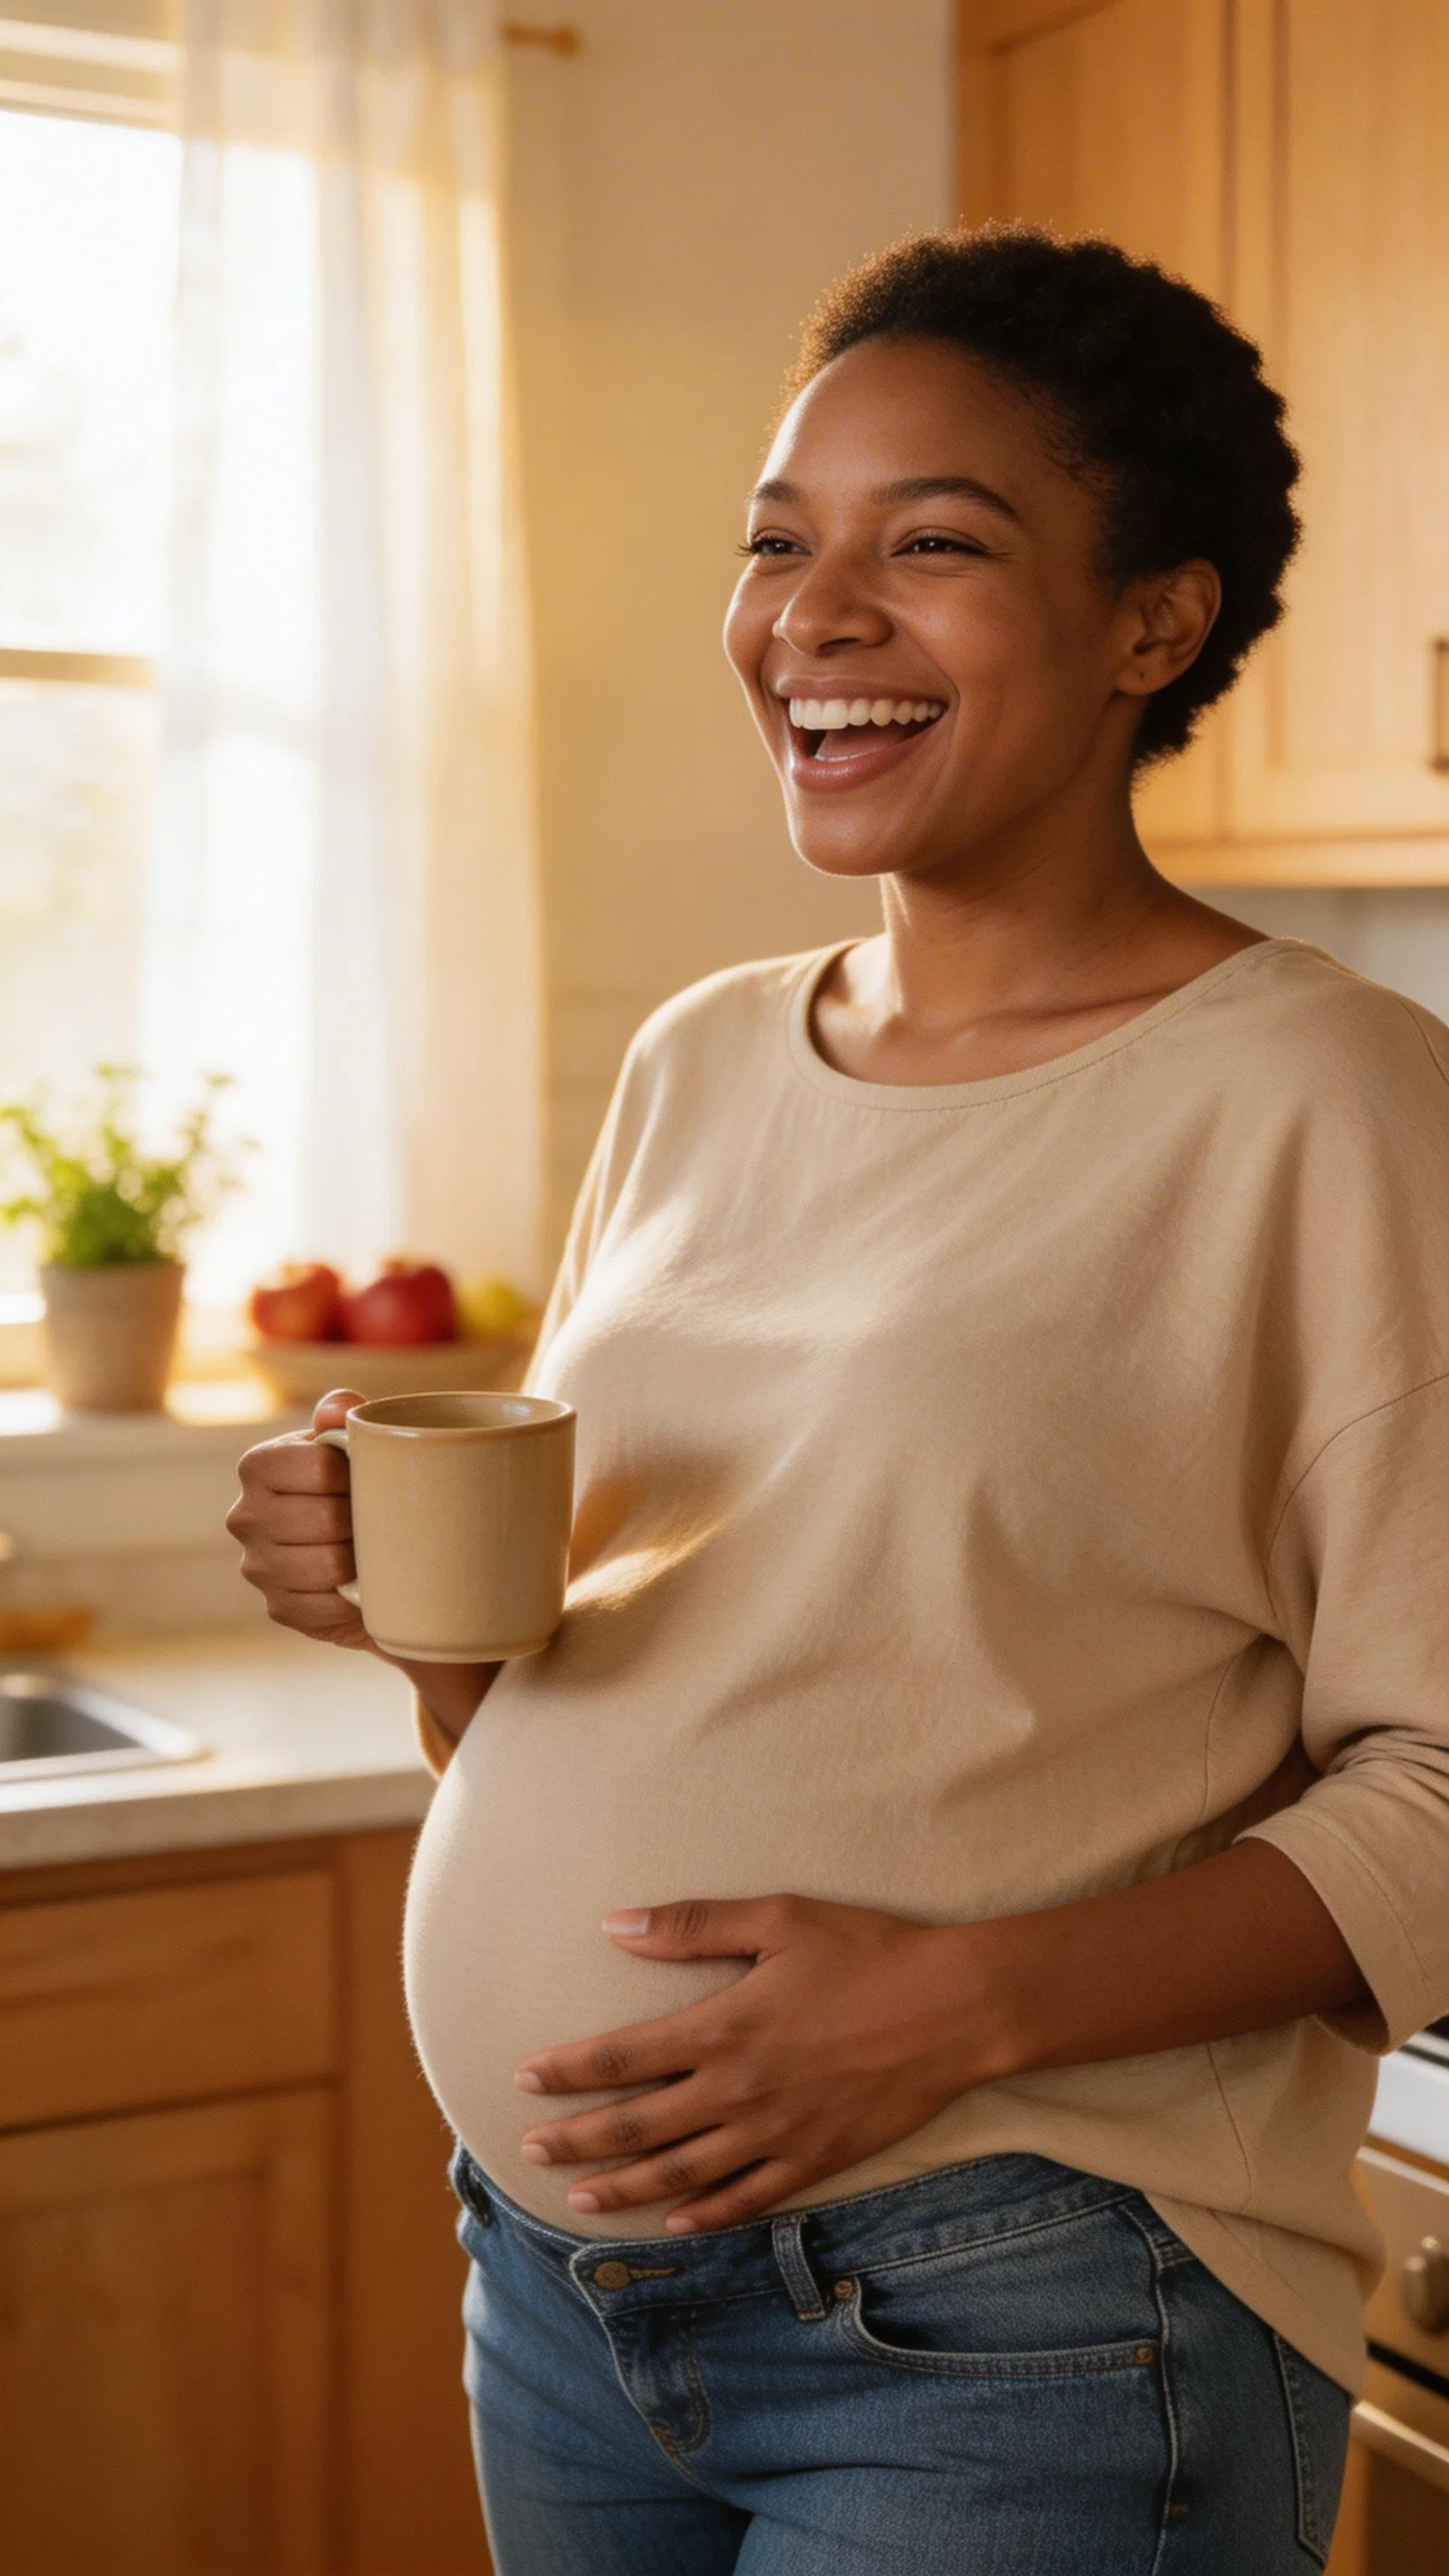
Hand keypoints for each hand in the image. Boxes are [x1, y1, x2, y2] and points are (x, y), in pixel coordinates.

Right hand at [227, 1389, 371, 1650]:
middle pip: (326, 1519)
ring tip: (369, 1548)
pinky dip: (353, 1597)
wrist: (362, 1551)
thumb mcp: (349, 1441)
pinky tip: (358, 1583)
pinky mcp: (278, 1607)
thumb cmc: (354, 1484)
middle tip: (374, 1518)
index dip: (358, 1475)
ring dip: (360, 1559)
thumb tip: (337, 1409)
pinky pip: (327, 1606)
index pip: (322, 1468)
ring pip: (328, 1565)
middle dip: (362, 1520)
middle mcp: (244, 1515)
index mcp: (258, 1465)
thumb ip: (342, 1412)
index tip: (368, 1479)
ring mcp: (257, 1566)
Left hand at [514, 1895, 1015, 2232]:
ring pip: (682, 2173)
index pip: (622, 2057)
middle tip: (527, 2148)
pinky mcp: (816, 2159)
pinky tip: (676, 2221)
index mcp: (723, 2028)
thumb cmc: (867, 1951)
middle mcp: (739, 2091)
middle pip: (638, 2126)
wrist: (955, 2008)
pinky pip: (749, 2199)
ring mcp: (777, 2133)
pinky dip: (706, 2215)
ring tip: (578, 2197)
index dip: (568, 2072)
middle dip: (578, 2138)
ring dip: (624, 2187)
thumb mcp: (777, 1919)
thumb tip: (615, 1925)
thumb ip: (692, 1927)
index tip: (524, 2079)